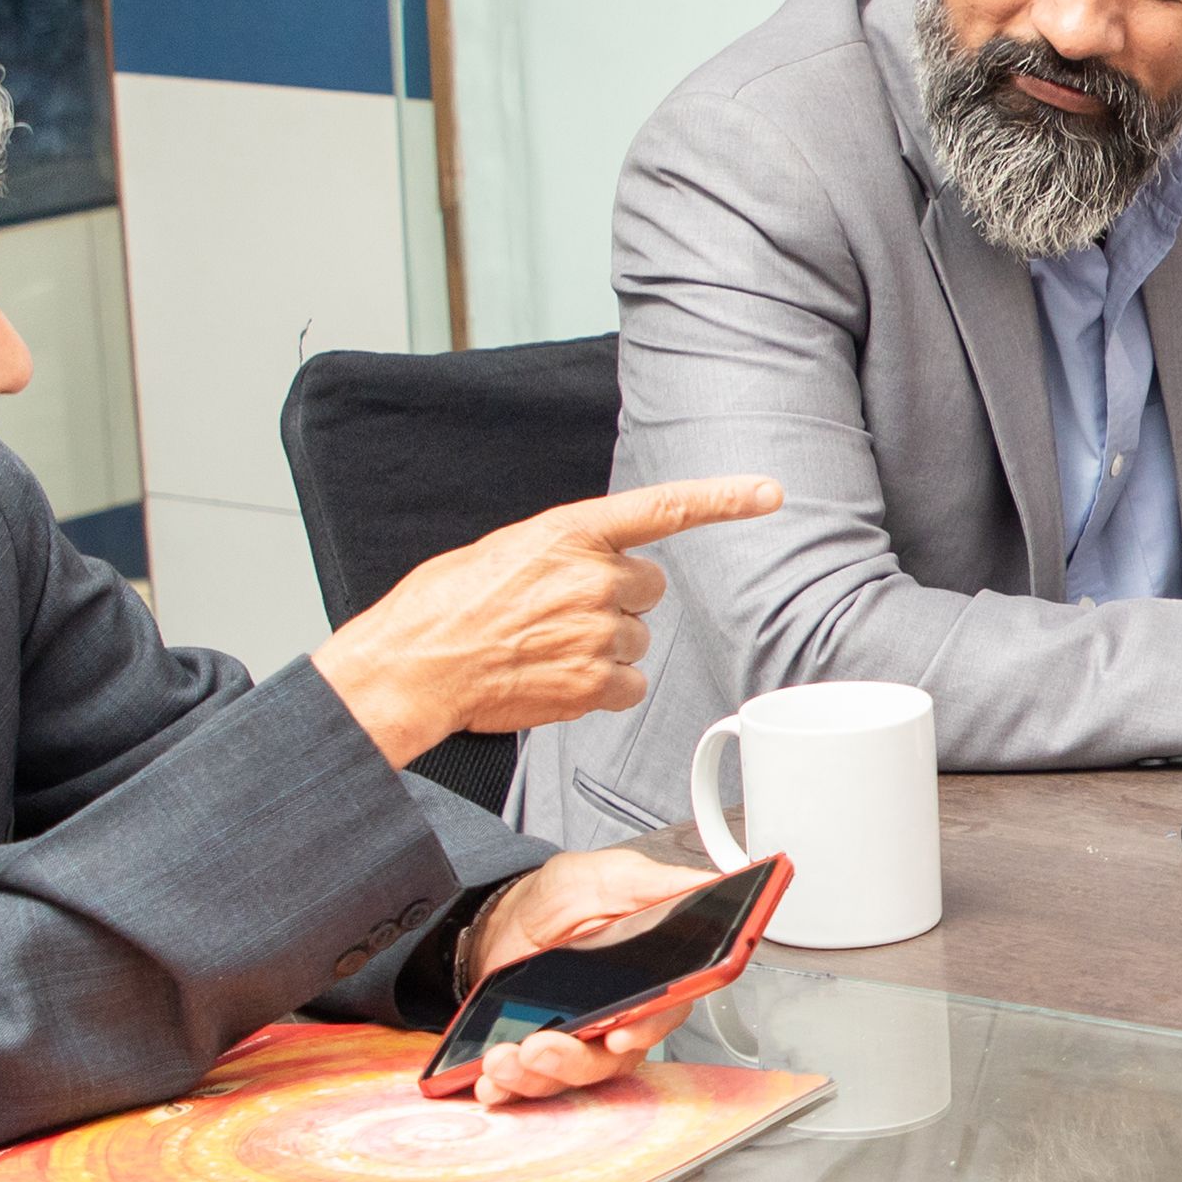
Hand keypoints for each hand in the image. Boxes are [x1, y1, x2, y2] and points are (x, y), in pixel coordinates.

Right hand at [309, 477, 785, 769]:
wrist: (412, 666)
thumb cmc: (443, 607)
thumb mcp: (504, 551)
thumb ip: (562, 551)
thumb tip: (592, 565)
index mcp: (570, 533)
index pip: (663, 508)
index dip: (723, 498)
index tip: (770, 493)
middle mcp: (593, 577)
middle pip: (647, 589)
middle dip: (615, 601)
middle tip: (559, 614)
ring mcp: (597, 631)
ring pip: (636, 639)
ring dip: (603, 646)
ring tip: (546, 648)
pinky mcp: (594, 683)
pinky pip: (627, 686)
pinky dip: (599, 688)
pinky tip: (556, 680)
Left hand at [452, 846, 704, 1104]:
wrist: (507, 919)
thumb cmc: (562, 900)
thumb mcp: (607, 876)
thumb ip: (655, 882)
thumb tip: (709, 882)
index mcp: (649, 977)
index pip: (662, 1014)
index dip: (645, 1030)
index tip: (618, 1037)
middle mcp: (621, 1018)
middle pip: (613, 1060)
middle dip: (574, 1060)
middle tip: (540, 1045)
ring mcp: (581, 1042)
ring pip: (571, 1078)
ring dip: (535, 1076)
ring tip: (504, 1058)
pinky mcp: (540, 1058)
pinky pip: (530, 1086)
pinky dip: (507, 1089)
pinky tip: (490, 1080)